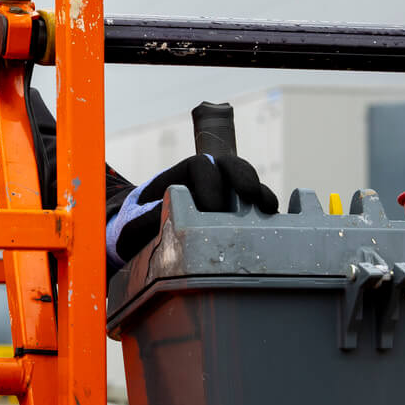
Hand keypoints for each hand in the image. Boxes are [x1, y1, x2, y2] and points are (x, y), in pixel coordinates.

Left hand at [111, 153, 278, 264]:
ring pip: (245, 181)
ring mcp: (220, 195)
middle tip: (250, 195)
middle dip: (242, 176)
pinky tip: (272, 216)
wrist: (136, 240)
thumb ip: (149, 216)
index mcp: (178, 177)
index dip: (209, 182)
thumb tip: (174, 211)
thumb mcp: (133, 222)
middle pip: (229, 165)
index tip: (210, 208)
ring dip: (259, 191)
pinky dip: (264, 207)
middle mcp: (202, 181)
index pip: (199, 166)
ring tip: (267, 207)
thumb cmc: (132, 227)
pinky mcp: (232, 214)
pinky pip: (252, 204)